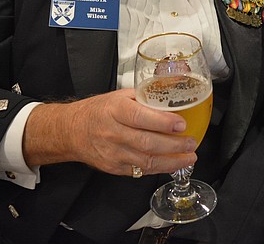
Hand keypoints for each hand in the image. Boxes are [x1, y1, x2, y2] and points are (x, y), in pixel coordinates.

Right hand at [23, 89, 197, 176]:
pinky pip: (140, 171)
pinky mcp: (114, 168)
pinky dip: (159, 168)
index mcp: (116, 110)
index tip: (182, 124)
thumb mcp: (120, 96)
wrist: (71, 131)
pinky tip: (173, 164)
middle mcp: (113, 132)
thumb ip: (145, 97)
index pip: (141, 117)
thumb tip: (173, 93)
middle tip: (191, 142)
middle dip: (174, 145)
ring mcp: (113, 153)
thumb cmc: (98, 110)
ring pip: (147, 161)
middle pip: (147, 143)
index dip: (163, 122)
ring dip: (172, 161)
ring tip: (189, 156)